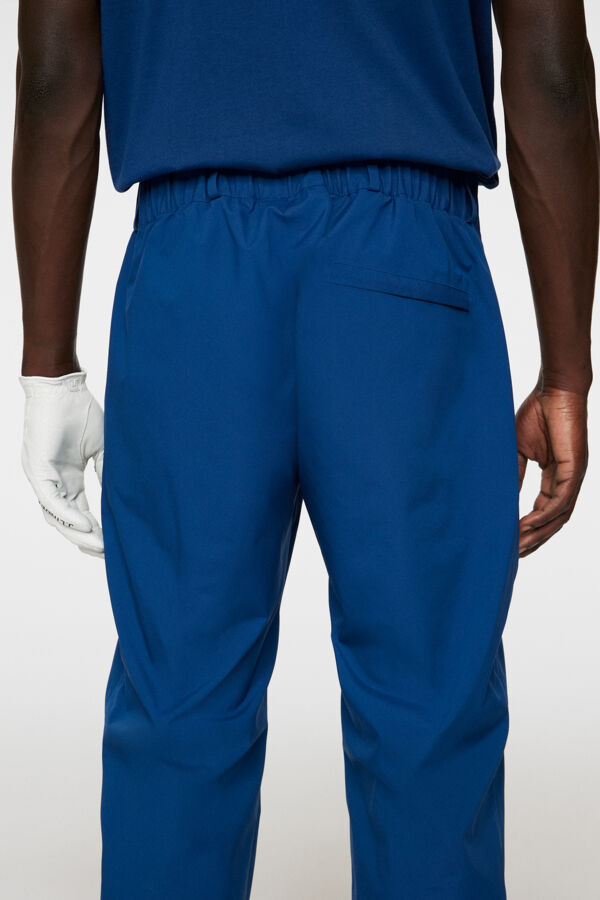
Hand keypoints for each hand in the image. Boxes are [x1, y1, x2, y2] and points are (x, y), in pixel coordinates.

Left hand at [20, 371, 104, 557]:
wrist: (62, 385)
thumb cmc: (80, 411)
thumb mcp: (102, 448)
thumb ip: (107, 473)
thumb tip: (121, 497)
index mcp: (67, 477)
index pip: (80, 512)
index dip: (96, 530)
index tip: (114, 546)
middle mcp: (52, 481)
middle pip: (66, 521)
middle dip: (87, 540)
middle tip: (107, 555)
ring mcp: (42, 477)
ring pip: (56, 516)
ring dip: (78, 534)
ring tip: (100, 547)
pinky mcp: (37, 469)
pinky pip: (51, 500)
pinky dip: (69, 515)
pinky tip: (87, 526)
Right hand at [516, 384, 587, 556]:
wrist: (555, 390)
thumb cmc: (537, 412)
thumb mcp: (519, 449)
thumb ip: (514, 474)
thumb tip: (502, 498)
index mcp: (555, 475)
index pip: (544, 510)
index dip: (529, 527)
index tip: (511, 541)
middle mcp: (567, 480)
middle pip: (553, 520)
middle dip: (535, 539)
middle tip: (514, 554)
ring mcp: (573, 476)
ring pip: (558, 516)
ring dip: (538, 534)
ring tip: (518, 546)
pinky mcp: (574, 469)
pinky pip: (560, 500)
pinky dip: (543, 516)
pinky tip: (526, 525)